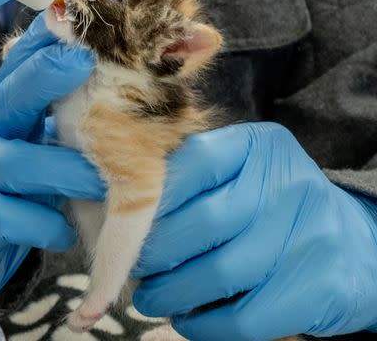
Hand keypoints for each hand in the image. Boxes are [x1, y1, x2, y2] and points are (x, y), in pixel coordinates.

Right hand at [0, 13, 105, 293]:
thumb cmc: (7, 176)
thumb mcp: (25, 132)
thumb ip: (54, 103)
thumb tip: (106, 61)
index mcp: (0, 101)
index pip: (19, 60)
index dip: (47, 39)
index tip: (79, 22)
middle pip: (9, 96)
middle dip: (45, 76)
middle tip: (84, 64)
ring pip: (17, 163)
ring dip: (66, 170)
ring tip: (105, 180)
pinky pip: (14, 218)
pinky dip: (46, 223)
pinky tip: (67, 230)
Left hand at [133, 122, 376, 339]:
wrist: (355, 244)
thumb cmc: (273, 205)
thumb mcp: (241, 172)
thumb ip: (191, 178)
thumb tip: (113, 202)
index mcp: (258, 145)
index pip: (194, 161)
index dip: (153, 197)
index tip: (125, 223)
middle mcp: (287, 182)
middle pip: (204, 221)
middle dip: (156, 252)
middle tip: (133, 270)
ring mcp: (308, 233)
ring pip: (221, 272)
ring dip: (173, 293)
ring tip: (150, 299)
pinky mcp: (319, 285)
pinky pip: (247, 316)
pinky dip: (205, 325)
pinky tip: (186, 320)